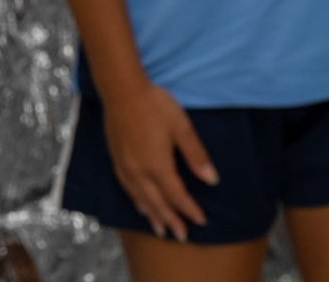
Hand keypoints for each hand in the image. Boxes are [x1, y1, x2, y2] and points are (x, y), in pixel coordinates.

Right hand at [100, 78, 217, 240]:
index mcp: (157, 165)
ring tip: (162, 230)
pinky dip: (138, 203)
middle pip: (157, 203)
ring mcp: (125, 168)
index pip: (176, 195)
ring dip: (153, 216)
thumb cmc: (156, 106)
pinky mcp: (117, 161)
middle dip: (171, 221)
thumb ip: (196, 155)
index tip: (201, 221)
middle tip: (182, 236)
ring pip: (141, 200)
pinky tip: (141, 207)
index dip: (189, 209)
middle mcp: (139, 172)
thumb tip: (212, 179)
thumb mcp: (182, 127)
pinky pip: (128, 190)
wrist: (122, 92)